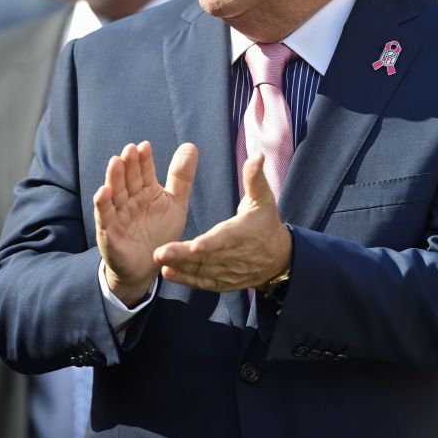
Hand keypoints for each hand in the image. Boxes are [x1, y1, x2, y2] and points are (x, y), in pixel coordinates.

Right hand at [94, 141, 196, 306]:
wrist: (147, 267)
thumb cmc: (160, 232)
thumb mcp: (176, 204)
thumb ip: (182, 177)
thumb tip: (190, 145)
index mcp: (145, 191)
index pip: (144, 171)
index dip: (144, 160)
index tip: (145, 146)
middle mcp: (129, 199)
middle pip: (128, 179)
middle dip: (129, 164)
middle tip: (130, 149)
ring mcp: (117, 215)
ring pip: (115, 193)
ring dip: (114, 178)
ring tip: (115, 162)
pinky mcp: (109, 233)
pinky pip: (104, 217)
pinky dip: (103, 205)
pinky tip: (103, 192)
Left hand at [154, 153, 291, 291]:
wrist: (278, 258)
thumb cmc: (266, 223)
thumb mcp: (264, 199)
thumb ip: (255, 178)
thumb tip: (257, 155)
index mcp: (243, 233)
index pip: (226, 238)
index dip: (210, 243)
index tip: (194, 245)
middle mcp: (235, 255)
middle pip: (207, 257)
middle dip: (183, 255)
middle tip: (159, 252)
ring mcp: (229, 271)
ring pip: (202, 271)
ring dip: (180, 267)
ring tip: (159, 260)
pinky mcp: (224, 282)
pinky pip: (203, 282)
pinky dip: (186, 280)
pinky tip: (168, 274)